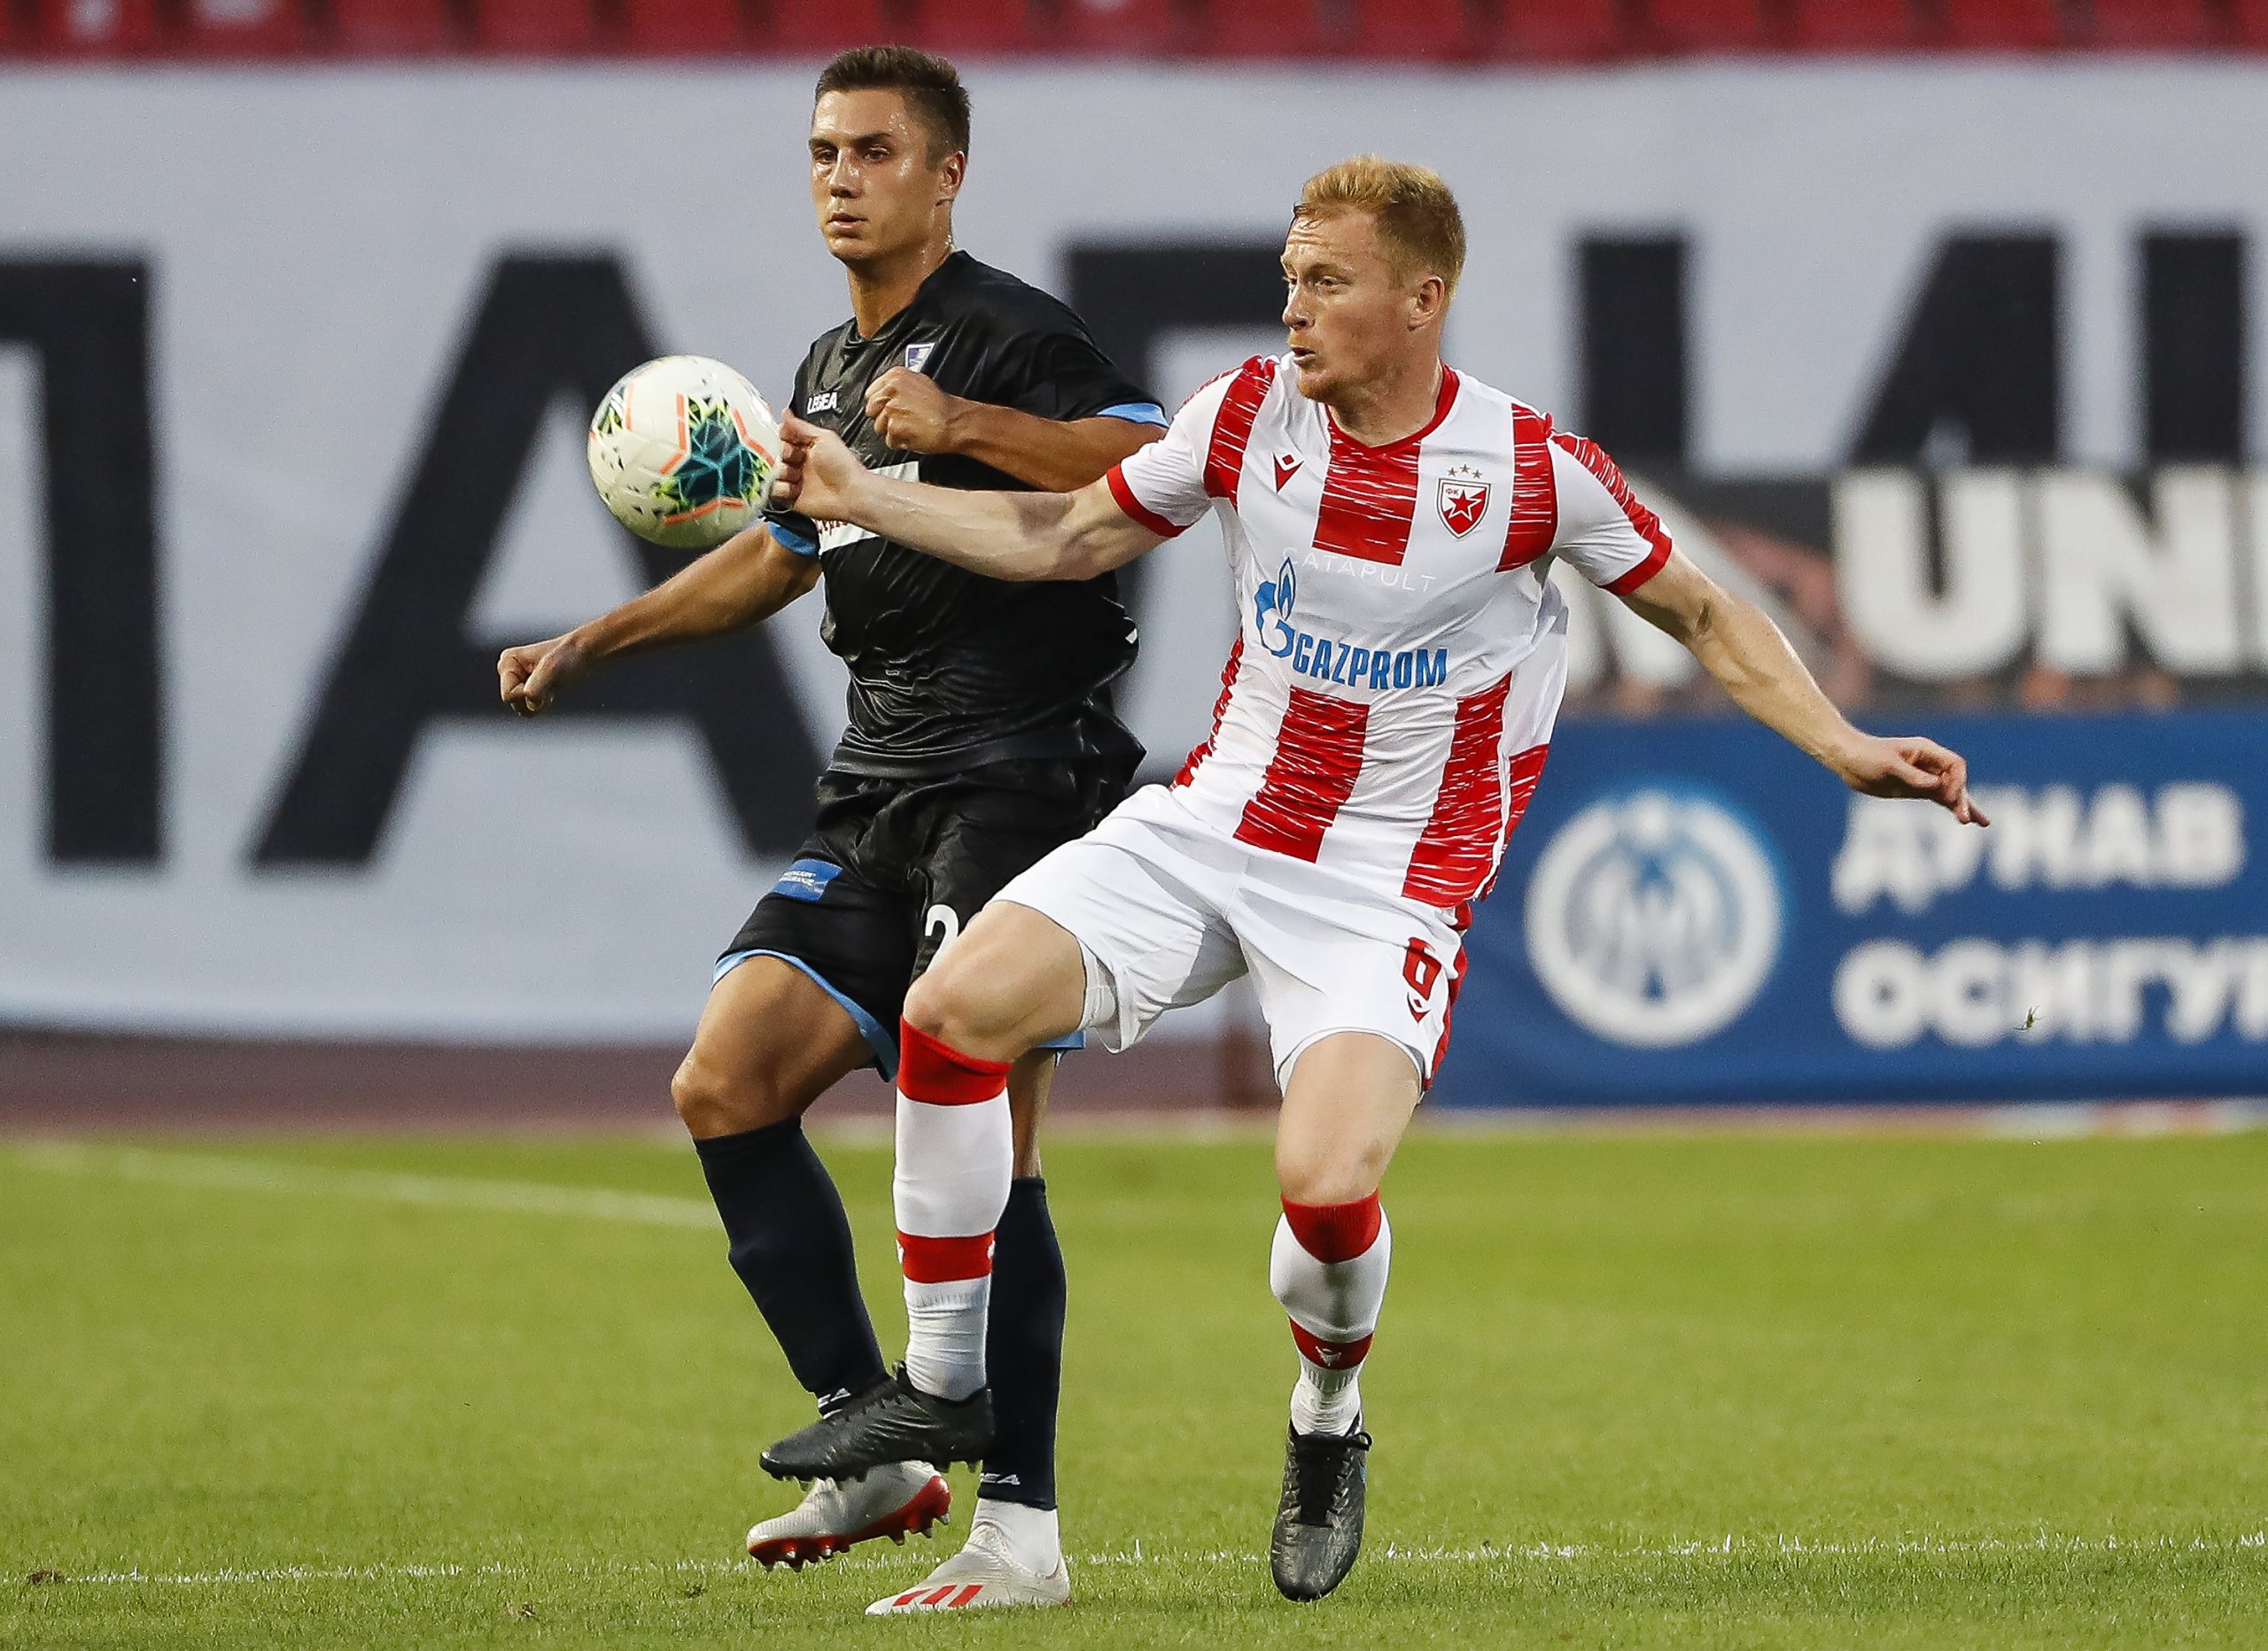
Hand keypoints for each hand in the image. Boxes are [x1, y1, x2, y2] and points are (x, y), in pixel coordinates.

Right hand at [498, 632, 589, 716]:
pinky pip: (529, 710)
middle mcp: (508, 671)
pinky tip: (551, 691)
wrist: (584, 654)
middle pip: (514, 703)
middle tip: (550, 682)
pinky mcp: (528, 689)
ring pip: (521, 709)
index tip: (545, 678)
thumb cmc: (568, 657)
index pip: (509, 695)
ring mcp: (517, 681)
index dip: (527, 693)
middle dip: (534, 699)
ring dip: (539, 704)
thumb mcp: (551, 669)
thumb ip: (537, 687)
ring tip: (551, 686)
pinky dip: (542, 705)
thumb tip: (530, 701)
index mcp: (507, 662)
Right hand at [771, 414, 871, 523]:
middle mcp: (798, 463)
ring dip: (780, 472)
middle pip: (773, 455)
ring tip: (794, 474)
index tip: (786, 441)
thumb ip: (800, 426)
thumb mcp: (823, 437)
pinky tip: (794, 488)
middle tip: (791, 458)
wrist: (850, 493)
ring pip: (771, 473)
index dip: (781, 439)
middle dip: (778, 455)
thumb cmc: (843, 465)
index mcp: (805, 447)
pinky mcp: (791, 497)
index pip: (782, 438)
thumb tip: (785, 413)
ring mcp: (794, 480)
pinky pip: (774, 491)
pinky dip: (781, 489)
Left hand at [863, 365, 962, 453]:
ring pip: (878, 427)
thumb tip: (884, 392)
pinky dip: (899, 442)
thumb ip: (898, 386)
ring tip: (909, 427)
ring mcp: (892, 408)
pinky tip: (912, 435)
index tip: (889, 409)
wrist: (955, 422)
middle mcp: (891, 390)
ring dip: (891, 432)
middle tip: (901, 420)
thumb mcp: (919, 383)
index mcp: (896, 376)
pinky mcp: (895, 427)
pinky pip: (889, 440)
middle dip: (882, 418)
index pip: (870, 393)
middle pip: (871, 410)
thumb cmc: (941, 407)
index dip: (880, 405)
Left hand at [1835, 734, 1989, 825]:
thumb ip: (1913, 777)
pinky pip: (1939, 798)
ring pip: (1951, 792)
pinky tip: (1965, 819)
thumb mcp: (1889, 766)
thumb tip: (1937, 787)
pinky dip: (1951, 808)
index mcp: (1926, 751)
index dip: (1958, 782)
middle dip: (1962, 799)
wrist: (1847, 759)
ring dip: (1964, 806)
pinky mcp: (1916, 789)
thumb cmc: (1866, 756)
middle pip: (1956, 780)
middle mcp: (1929, 763)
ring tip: (1982, 823)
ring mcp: (1924, 777)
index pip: (1955, 765)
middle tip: (1966, 818)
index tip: (1949, 797)